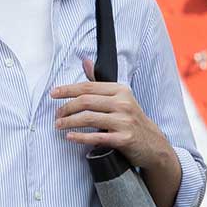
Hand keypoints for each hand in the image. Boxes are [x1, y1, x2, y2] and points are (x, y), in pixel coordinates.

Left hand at [49, 58, 168, 171]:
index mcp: (120, 90)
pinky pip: (97, 137)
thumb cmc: (131, 119)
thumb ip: (99, 82)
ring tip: (59, 125)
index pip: (88, 87)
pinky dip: (80, 137)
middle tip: (56, 115)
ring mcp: (124, 121)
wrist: (152, 143)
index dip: (68, 90)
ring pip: (89, 118)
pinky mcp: (124, 138)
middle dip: (66, 108)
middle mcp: (123, 103)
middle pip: (86, 102)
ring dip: (69, 122)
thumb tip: (85, 62)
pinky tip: (70, 137)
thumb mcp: (119, 97)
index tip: (53, 94)